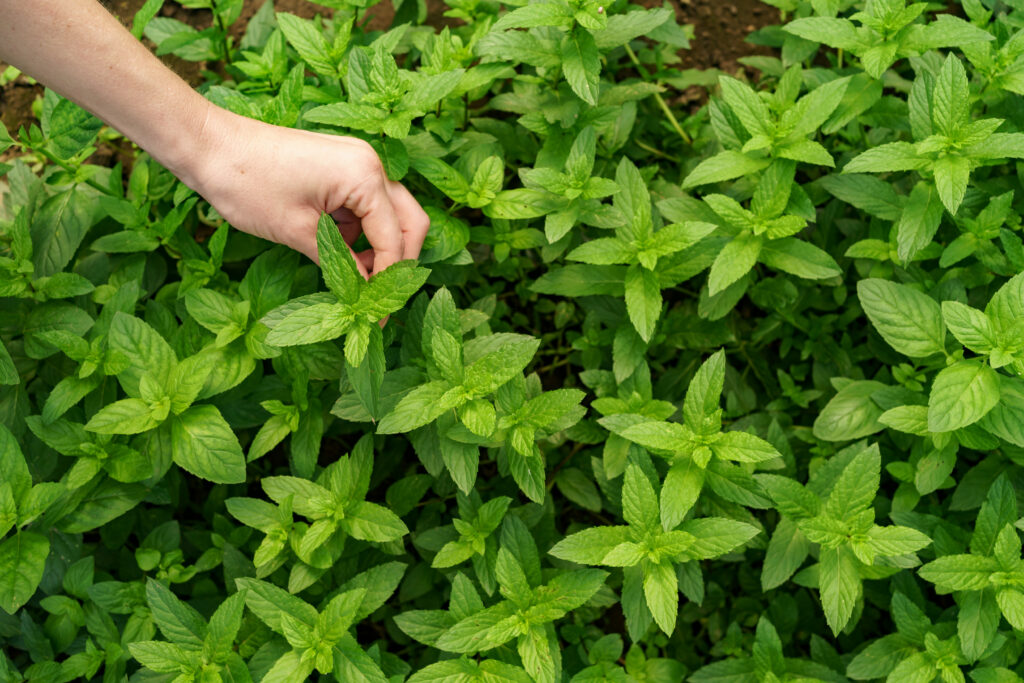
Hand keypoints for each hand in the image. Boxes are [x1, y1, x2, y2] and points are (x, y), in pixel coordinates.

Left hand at [182, 105, 428, 275]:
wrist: (208, 146)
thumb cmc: (247, 184)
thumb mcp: (299, 232)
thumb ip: (341, 264)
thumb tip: (363, 296)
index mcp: (364, 176)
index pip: (394, 239)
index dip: (389, 281)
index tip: (376, 315)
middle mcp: (370, 165)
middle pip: (408, 222)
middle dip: (398, 263)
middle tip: (378, 298)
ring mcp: (356, 164)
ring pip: (388, 216)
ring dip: (378, 250)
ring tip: (354, 282)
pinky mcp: (340, 169)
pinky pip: (364, 208)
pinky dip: (358, 236)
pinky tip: (339, 257)